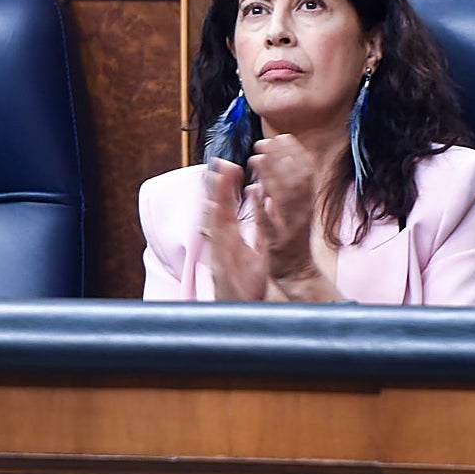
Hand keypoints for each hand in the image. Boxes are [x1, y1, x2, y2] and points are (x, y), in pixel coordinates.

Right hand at [202, 159, 266, 301]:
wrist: (241, 311)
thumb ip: (257, 231)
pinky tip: (217, 207)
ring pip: (215, 220)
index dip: (228, 187)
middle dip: (219, 185)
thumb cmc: (247, 284)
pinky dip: (216, 223)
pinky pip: (218, 239)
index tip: (230, 166)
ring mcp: (219, 251)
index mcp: (232, 238)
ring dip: (215, 198)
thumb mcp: (257, 253)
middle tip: (220, 162)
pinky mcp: (218, 263)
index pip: (229, 207)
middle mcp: (223, 242)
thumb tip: (259, 216)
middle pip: (218, 208)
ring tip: (217, 177)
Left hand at [248, 135, 320, 286]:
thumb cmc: (292, 239)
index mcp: (307, 203)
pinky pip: (270, 223)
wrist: (296, 274)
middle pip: (296, 180)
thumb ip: (290, 189)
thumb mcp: (296, 210)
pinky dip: (263, 206)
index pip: (306, 172)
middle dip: (281, 159)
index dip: (295, 153)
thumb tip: (281, 161)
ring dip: (271, 177)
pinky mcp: (277, 243)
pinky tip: (253, 190)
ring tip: (255, 159)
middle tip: (264, 141)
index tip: (282, 136)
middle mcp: (302, 213)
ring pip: (284, 199)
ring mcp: (291, 228)